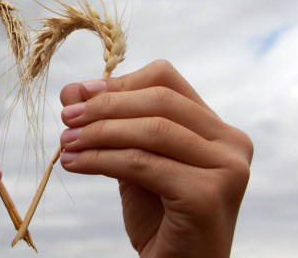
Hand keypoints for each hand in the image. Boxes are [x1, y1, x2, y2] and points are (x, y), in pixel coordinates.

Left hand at [59, 60, 252, 257]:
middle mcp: (232, 143)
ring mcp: (226, 169)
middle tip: (66, 118)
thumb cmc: (158, 218)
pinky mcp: (208, 195)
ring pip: (151, 131)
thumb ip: (112, 126)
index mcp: (218, 130)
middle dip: (104, 106)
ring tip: (65, 142)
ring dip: (98, 133)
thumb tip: (73, 91)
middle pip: (159, 100)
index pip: (166, 80)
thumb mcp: (133, 161)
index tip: (80, 95)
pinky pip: (142, 164)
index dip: (120, 82)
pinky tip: (74, 164)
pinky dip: (101, 160)